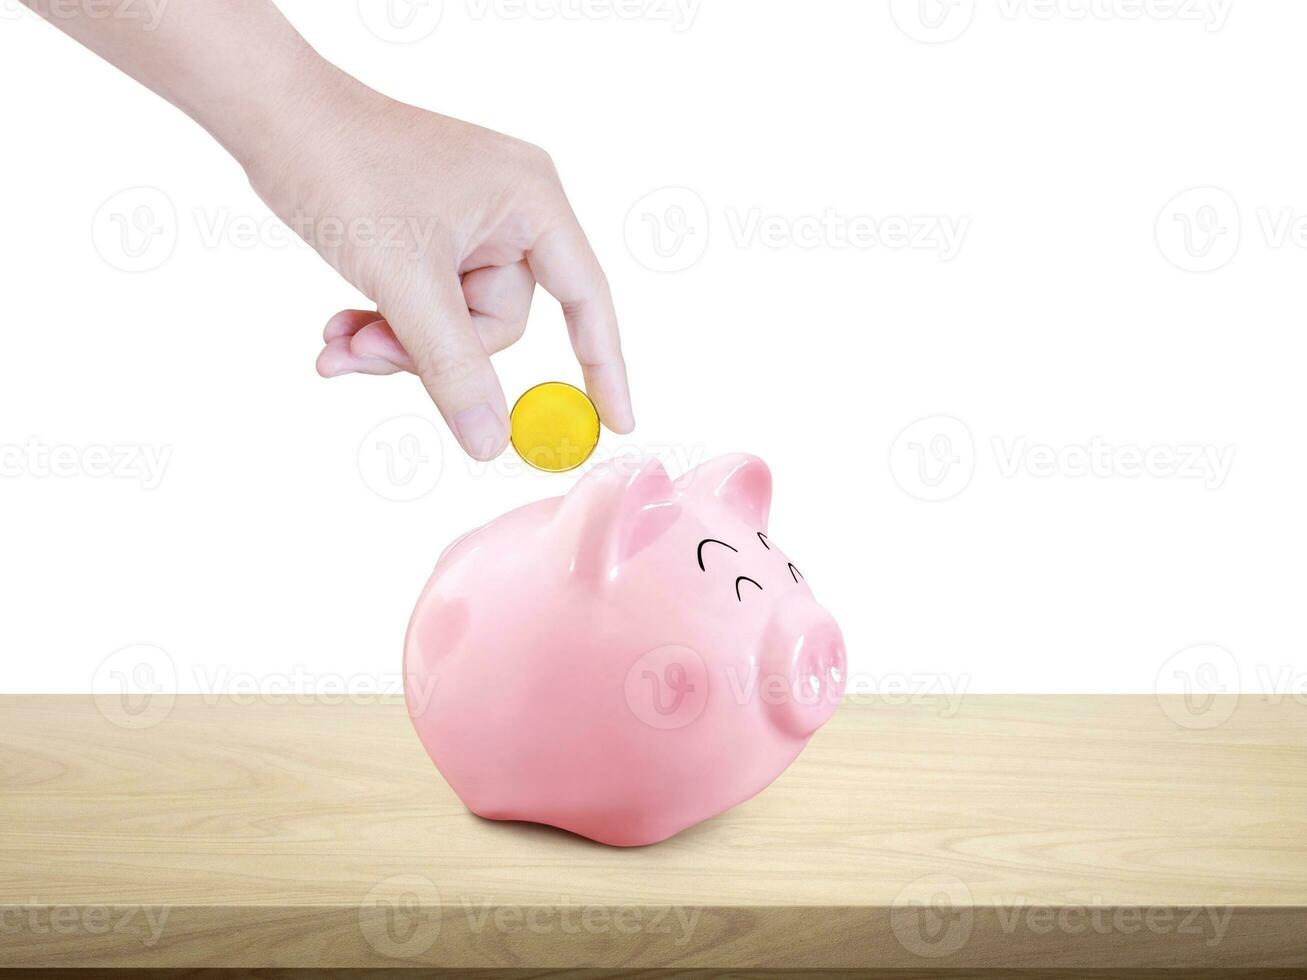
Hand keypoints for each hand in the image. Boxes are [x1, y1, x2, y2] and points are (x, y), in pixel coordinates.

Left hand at [245, 69, 633, 459]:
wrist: (271, 115)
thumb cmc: (345, 168)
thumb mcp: (406, 282)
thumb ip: (454, 368)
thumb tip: (492, 442)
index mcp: (532, 202)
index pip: (586, 299)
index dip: (603, 366)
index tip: (616, 425)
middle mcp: (511, 210)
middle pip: (498, 323)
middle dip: (432, 351)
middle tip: (368, 354)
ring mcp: (468, 222)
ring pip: (453, 323)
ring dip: (396, 344)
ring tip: (340, 342)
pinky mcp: (429, 232)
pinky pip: (426, 303)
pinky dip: (385, 323)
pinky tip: (339, 330)